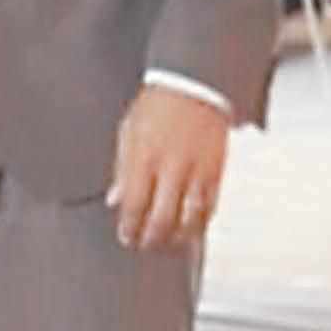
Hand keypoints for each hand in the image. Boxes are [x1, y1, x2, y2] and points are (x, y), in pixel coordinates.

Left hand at [106, 86, 228, 251]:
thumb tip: (114, 199)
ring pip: (189, 217)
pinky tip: (191, 227)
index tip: (127, 236)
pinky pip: (210, 206)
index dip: (130, 227)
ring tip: (168, 241)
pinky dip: (200, 222)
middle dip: (151, 238)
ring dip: (177, 236)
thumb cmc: (158, 106)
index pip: (134, 204)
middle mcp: (171, 167)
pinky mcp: (216, 171)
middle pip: (162, 218)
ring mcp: (196, 170)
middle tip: (146, 243)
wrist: (194, 86)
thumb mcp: (128, 133)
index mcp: (144, 156)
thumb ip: (121, 169)